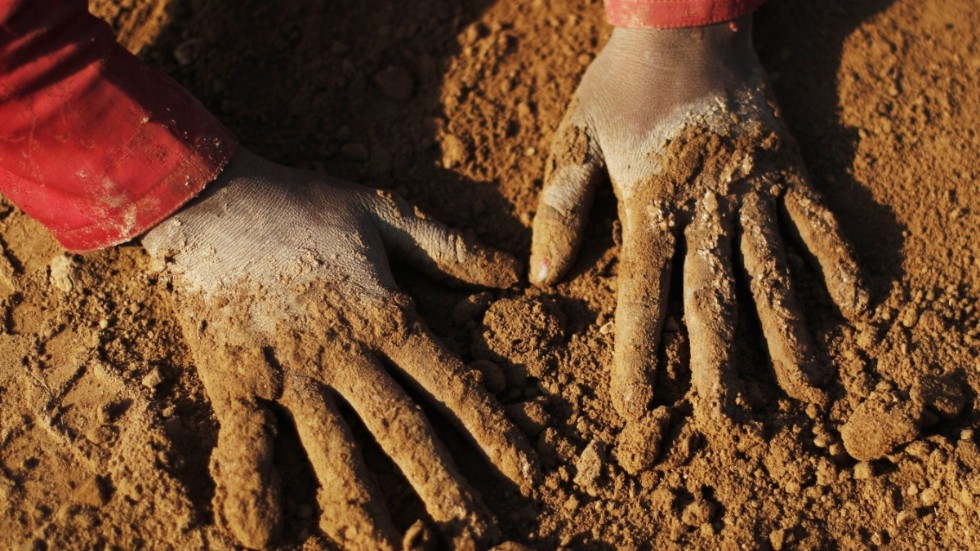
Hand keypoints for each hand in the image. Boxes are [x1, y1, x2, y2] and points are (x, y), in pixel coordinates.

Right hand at [143, 149, 536, 548]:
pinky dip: (257, 490)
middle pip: (404, 432)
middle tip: (478, 537)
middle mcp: (346, 354)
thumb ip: (448, 246)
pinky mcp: (237, 380)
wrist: (211, 199)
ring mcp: (291, 372)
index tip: (527, 473)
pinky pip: (248, 445)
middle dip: (444, 487)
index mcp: (386, 317)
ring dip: (365, 507)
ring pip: (336, 451)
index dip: (493, 431)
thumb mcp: (383, 213)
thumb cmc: (301, 204)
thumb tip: (513, 271)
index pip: (452, 385)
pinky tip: (265, 539)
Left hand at [530, 18, 867, 462]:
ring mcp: (754, 188)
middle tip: (732, 421)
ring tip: (809, 390)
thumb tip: (543, 278)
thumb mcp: (574, 137)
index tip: (636, 407)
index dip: (639, 353)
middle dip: (721, 364)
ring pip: (775, 270)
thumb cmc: (620, 84)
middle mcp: (705, 206)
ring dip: (791, 332)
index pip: (642, 294)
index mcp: (648, 204)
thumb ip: (561, 206)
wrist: (684, 21)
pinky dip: (838, 260)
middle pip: (714, 297)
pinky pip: (819, 220)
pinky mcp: (788, 166)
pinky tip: (858, 308)